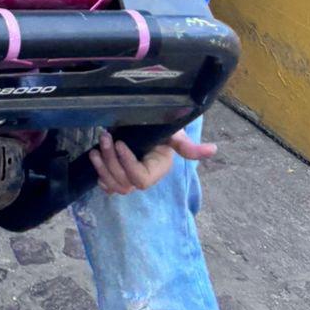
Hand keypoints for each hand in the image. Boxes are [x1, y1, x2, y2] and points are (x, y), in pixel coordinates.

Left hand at [90, 128, 216, 195]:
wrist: (149, 122)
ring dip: (103, 167)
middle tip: (105, 137)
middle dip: (111, 162)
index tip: (120, 143)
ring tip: (96, 147)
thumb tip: (214, 149)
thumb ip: (188, 145)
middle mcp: (144, 177)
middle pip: (125, 184)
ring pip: (115, 186)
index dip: (128, 165)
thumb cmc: (162, 126)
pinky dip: (101, 178)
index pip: (141, 179)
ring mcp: (130, 177)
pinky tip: (96, 162)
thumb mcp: (174, 133)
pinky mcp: (119, 173)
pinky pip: (108, 187)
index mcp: (157, 169)